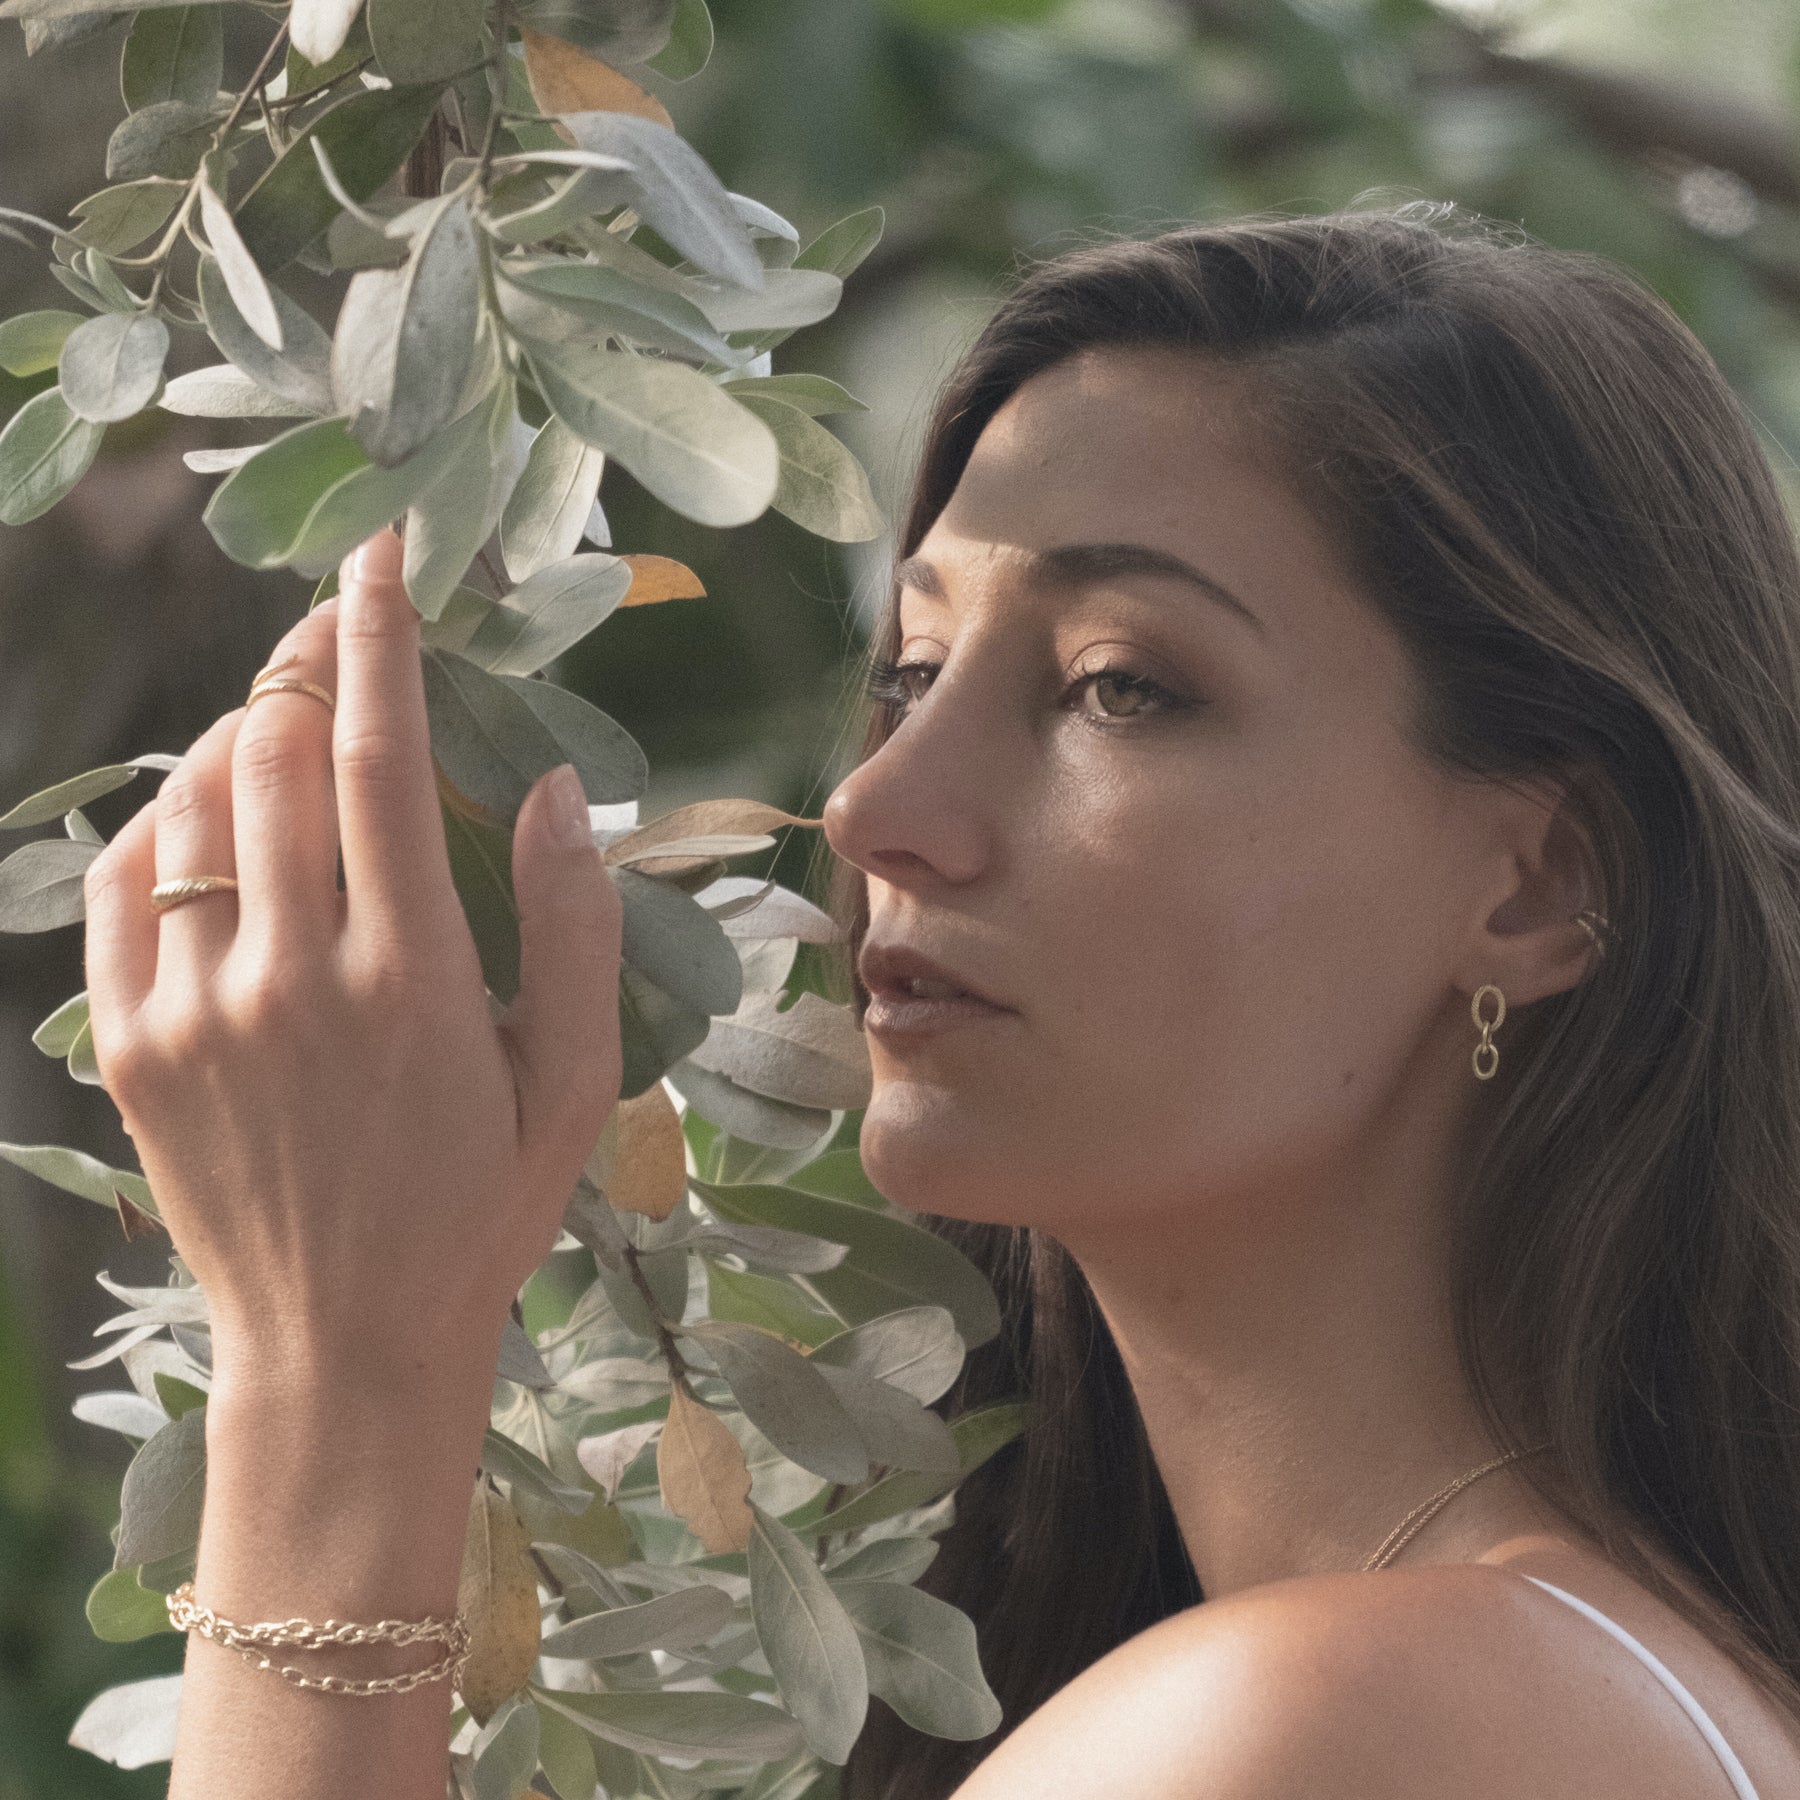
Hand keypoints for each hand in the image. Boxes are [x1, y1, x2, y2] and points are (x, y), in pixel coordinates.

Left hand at [80, 527, 623, 1406]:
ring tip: (286, 724)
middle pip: (281, 760)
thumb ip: (575, 929)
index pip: (386, 762)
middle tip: (336, 624)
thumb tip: (555, 788)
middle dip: (308, 663)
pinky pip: (123, 888)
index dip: (380, 641)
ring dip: (241, 734)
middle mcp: (294, 979)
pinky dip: (161, 821)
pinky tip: (207, 817)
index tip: (382, 558)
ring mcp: (198, 1015)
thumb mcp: (578, 1084)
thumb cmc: (482, 1210)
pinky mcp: (134, 1050)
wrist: (345, 1344)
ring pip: (195, 808)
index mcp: (414, 980)